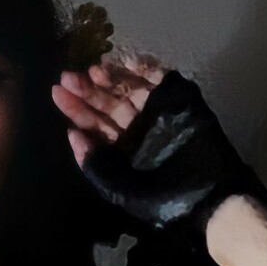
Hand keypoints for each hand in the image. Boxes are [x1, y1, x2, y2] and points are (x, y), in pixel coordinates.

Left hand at [63, 62, 266, 243]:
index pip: (95, 125)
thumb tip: (72, 134)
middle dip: (89, 90)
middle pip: (109, 103)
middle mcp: (138, 129)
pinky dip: (144, 69)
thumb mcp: (117, 188)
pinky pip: (160, 80)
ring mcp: (159, 112)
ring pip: (131, 88)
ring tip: (94, 71)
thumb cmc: (162, 202)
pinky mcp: (180, 101)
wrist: (208, 200)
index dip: (77, 109)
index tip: (58, 93)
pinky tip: (124, 63)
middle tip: (69, 77)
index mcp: (122, 151)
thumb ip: (93, 164)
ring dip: (112, 78)